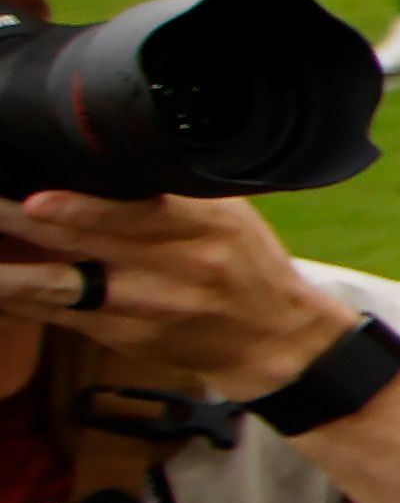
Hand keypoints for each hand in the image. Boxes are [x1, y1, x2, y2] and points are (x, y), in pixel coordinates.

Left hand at [0, 192, 354, 400]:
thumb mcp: (229, 216)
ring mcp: (140, 308)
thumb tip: (104, 164)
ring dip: (7, 272)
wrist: (271, 338)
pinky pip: (53, 313)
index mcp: (204, 229)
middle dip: (21, 222)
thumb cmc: (246, 265)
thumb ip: (171, 193)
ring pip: (56, 287)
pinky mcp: (118, 337)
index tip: (37, 199)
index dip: (82, 210)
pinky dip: (16, 295)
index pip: (137, 216)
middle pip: (82, 244)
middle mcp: (171, 270)